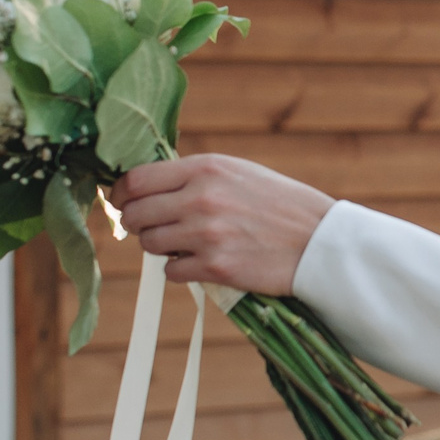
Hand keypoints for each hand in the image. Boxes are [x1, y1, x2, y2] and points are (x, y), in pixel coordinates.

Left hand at [112, 154, 336, 293]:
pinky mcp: (215, 268)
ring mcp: (207, 235)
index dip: (121, 194)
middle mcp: (202, 199)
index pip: (136, 180)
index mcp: (206, 168)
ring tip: (183, 243)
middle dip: (136, 223)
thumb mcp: (238, 172)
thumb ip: (194, 176)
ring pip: (149, 244)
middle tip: (151, 226)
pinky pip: (170, 271)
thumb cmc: (279, 204)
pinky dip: (179, 269)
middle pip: (136, 214)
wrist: (319, 241)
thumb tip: (145, 188)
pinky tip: (200, 262)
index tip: (122, 202)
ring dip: (159, 246)